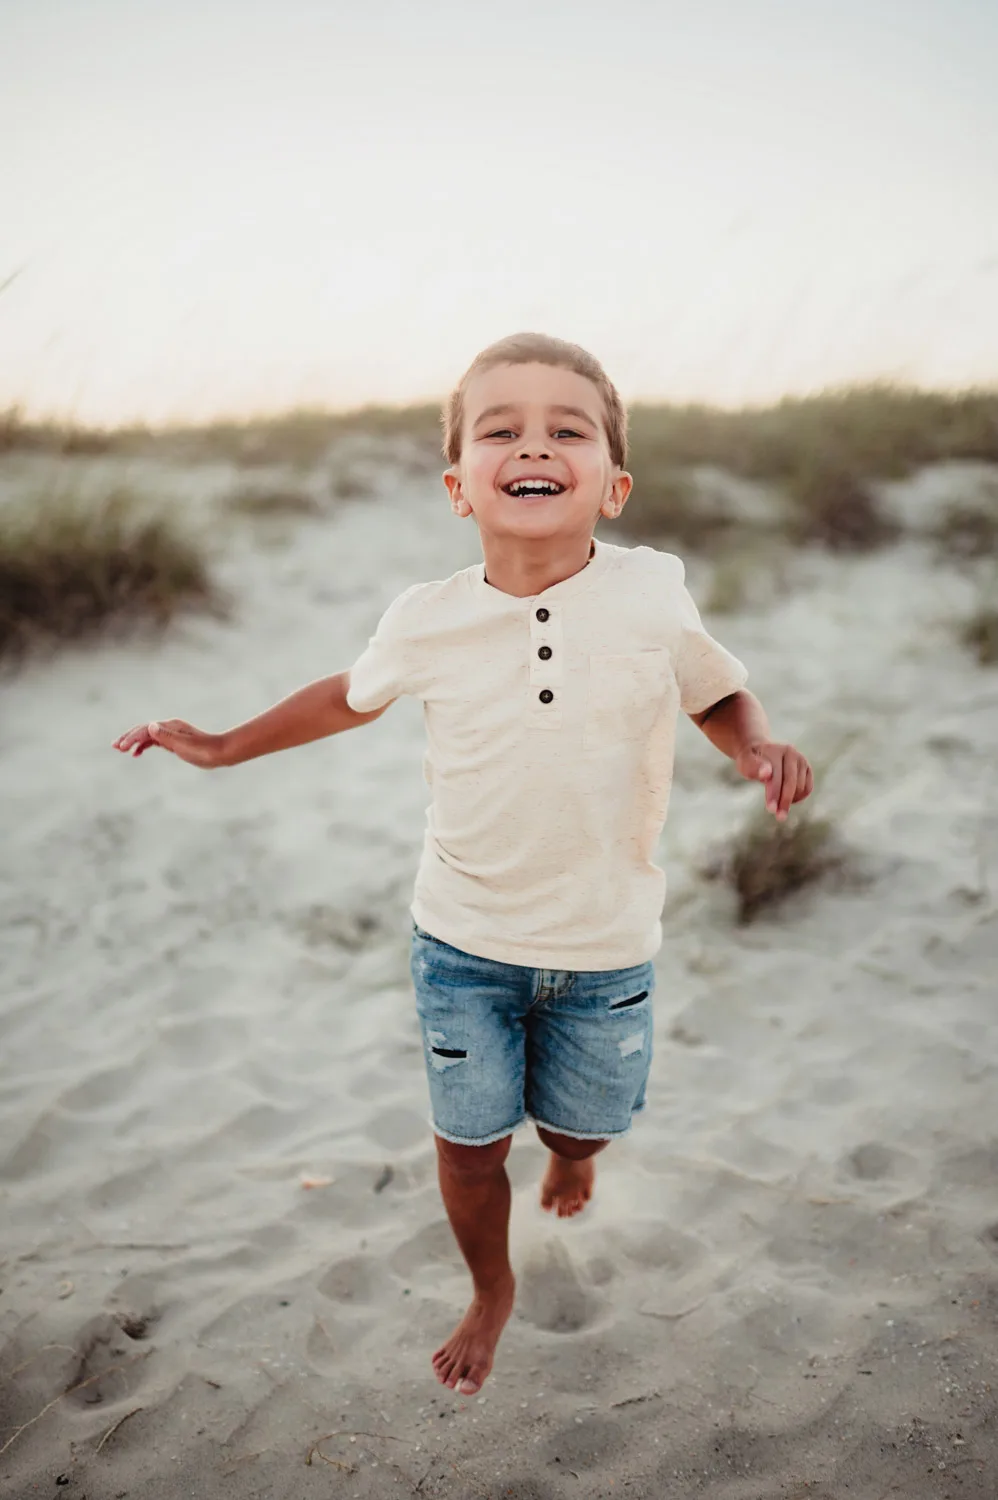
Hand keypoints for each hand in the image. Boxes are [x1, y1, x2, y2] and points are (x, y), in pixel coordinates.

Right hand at [112, 719, 226, 768]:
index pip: (145, 730)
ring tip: (121, 749)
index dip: (131, 738)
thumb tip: (150, 726)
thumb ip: (166, 737)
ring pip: (147, 735)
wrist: (220, 752)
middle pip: (143, 729)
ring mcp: (172, 733)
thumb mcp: (183, 745)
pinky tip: (137, 753)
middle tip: (114, 746)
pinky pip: (154, 741)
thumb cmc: (203, 750)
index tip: (120, 748)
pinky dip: (143, 745)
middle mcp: (169, 727)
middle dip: (128, 737)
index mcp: (170, 726)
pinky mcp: (175, 741)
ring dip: (134, 741)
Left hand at [735, 741, 812, 819]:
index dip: (774, 794)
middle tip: (780, 817)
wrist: (760, 751)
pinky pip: (807, 788)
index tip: (771, 810)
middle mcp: (792, 753)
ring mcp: (801, 760)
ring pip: (801, 787)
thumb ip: (753, 767)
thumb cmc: (750, 760)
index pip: (777, 776)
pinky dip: (799, 797)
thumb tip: (766, 773)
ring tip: (778, 805)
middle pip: (791, 783)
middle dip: (785, 801)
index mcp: (776, 751)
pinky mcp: (807, 768)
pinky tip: (788, 800)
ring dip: (791, 800)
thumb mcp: (745, 762)